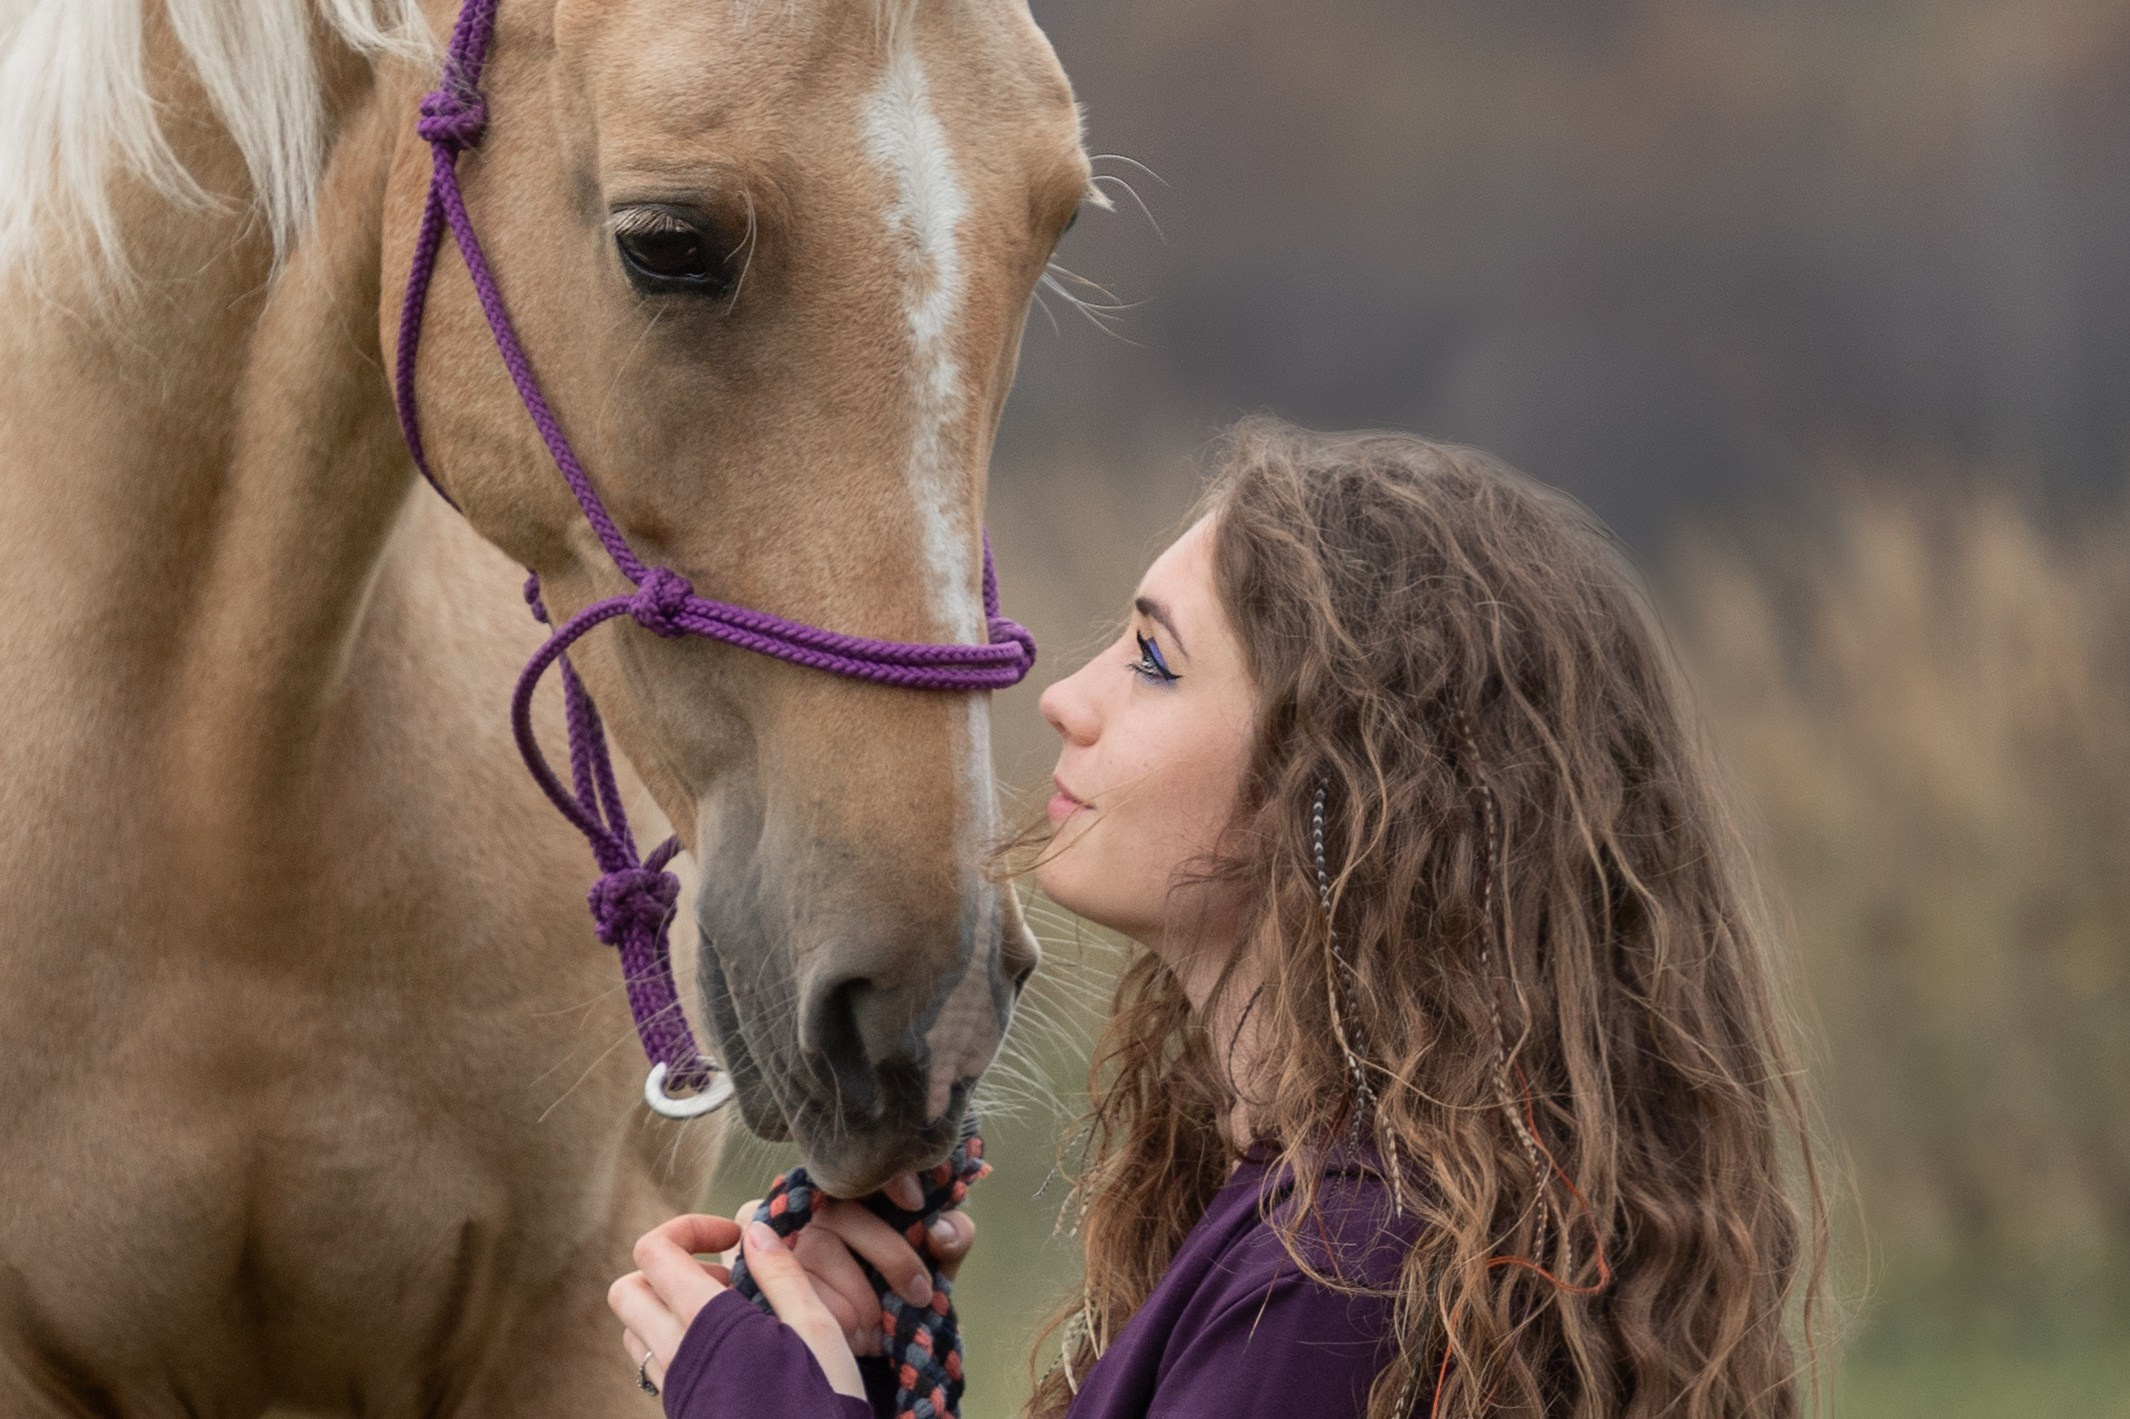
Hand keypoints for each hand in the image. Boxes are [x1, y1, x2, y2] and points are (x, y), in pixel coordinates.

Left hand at [608, 1213, 865, 1399]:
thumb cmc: (819, 1404)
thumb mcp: (818, 1331)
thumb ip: (782, 1274)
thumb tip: (753, 1231)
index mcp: (706, 1324)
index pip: (654, 1252)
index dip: (687, 1228)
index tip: (733, 1235)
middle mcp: (675, 1355)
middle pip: (627, 1290)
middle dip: (667, 1269)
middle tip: (725, 1276)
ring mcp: (672, 1389)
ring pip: (635, 1330)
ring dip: (668, 1308)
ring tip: (728, 1312)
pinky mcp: (680, 1411)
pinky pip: (654, 1364)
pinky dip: (678, 1341)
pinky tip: (731, 1350)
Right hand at [725, 1175, 977, 1358]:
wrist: (862, 1349)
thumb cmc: (897, 1293)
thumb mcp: (935, 1266)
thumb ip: (950, 1240)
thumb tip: (941, 1230)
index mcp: (856, 1192)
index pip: (864, 1168)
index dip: (888, 1176)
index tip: (915, 1202)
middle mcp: (813, 1206)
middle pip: (845, 1213)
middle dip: (890, 1255)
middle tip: (920, 1293)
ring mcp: (781, 1237)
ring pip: (819, 1251)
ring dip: (860, 1295)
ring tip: (880, 1324)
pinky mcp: (758, 1272)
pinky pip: (797, 1287)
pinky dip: (834, 1313)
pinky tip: (853, 1333)